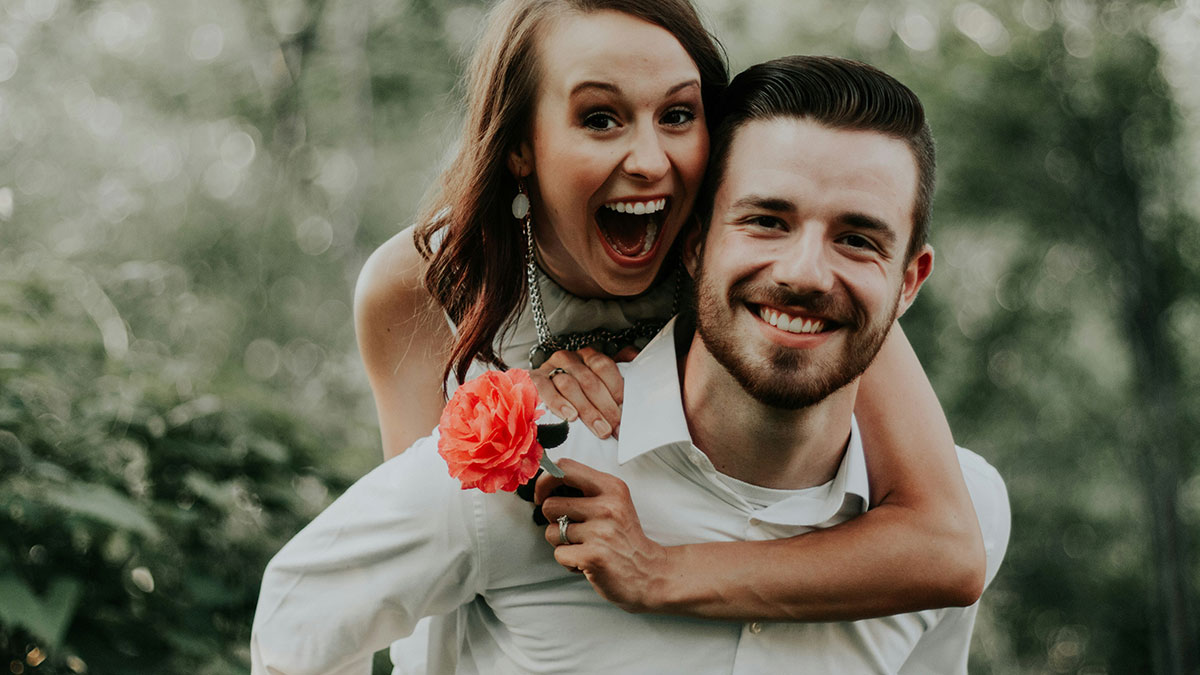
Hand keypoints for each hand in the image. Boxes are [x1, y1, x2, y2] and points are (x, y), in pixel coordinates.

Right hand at [529, 346, 637, 439]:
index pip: (604, 366)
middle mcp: (569, 359)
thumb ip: (616, 380)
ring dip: (587, 410)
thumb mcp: (597, 385)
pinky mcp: (534, 380)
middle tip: (615, 427)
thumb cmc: (575, 394)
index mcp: (587, 356)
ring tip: (599, 429)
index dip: (616, 388)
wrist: (536, 394)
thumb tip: (640, 371)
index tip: (625, 410)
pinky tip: (570, 416)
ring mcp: (550, 368)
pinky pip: (546, 389)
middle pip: (589, 380)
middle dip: (605, 407)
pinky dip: (559, 403)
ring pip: (570, 385)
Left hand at [535, 458, 669, 612]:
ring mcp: (600, 532)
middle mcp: (607, 506)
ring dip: (562, 543)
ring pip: (551, 532)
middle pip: (550, 505)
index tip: (543, 495)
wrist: (650, 572)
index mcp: (612, 487)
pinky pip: (559, 554)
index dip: (544, 481)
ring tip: (584, 546)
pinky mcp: (593, 556)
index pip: (564, 469)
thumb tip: (546, 484)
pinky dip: (568, 562)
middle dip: (554, 521)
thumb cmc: (625, 538)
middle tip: (574, 530)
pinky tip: (586, 561)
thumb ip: (586, 490)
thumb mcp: (614, 502)